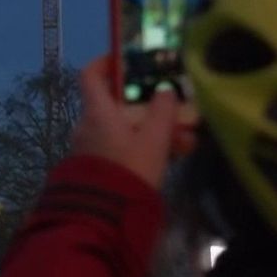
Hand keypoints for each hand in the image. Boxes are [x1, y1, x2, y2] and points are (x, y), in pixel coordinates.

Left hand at [71, 56, 182, 188]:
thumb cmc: (130, 170)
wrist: (104, 217)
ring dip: (156, 130)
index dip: (106, 62)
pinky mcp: (98, 166)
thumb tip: (164, 90)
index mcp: (97, 112)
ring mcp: (91, 147)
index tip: (127, 59)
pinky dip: (146, 146)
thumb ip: (162, 112)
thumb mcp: (153, 140)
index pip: (90, 75)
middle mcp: (88, 125)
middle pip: (118, 105)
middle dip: (151, 107)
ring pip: (126, 128)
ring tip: (188, 141)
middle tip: (179, 111)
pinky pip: (123, 147)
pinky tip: (175, 156)